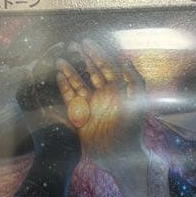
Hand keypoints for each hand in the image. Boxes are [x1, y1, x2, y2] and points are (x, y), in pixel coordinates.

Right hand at [56, 41, 145, 169]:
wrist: (120, 154)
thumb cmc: (132, 128)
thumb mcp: (137, 102)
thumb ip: (133, 79)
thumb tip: (125, 59)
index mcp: (117, 89)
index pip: (105, 66)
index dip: (96, 53)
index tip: (85, 42)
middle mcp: (103, 95)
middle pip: (90, 72)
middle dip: (81, 59)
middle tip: (70, 46)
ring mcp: (91, 104)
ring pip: (78, 83)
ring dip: (69, 72)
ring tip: (60, 60)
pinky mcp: (80, 115)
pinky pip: (70, 98)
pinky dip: (64, 87)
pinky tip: (58, 77)